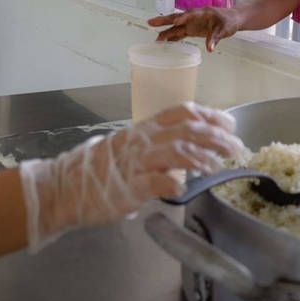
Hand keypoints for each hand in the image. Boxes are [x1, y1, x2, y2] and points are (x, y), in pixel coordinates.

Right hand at [18, 102, 242, 251]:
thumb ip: (155, 148)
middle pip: (187, 129)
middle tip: (236, 147)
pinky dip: (174, 182)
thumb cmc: (97, 171)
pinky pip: (156, 181)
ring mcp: (135, 162)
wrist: (64, 188)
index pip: (183, 112)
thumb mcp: (128, 149)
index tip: (229, 124)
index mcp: (144, 129)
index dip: (210, 115)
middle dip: (216, 136)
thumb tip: (184, 153)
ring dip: (202, 156)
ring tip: (218, 165)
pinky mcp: (129, 187)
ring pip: (176, 150)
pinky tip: (187, 186)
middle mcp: (142, 140)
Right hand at [148, 8, 241, 51]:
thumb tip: (210, 48)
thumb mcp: (224, 29)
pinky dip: (173, 38)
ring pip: (175, 26)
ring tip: (155, 40)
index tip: (175, 22)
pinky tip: (166, 44)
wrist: (232, 19)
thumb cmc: (229, 22)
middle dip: (164, 21)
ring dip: (166, 32)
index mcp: (202, 13)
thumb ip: (216, 38)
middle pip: (176, 18)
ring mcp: (192, 23)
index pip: (190, 14)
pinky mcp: (192, 29)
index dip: (183, 18)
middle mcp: (194, 17)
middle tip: (151, 22)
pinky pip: (180, 33)